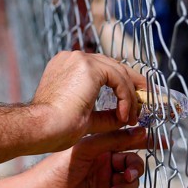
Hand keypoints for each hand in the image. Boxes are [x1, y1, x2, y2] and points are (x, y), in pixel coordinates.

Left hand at [26, 127, 149, 187]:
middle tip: (125, 175)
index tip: (164, 143)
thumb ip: (115, 139)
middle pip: (134, 165)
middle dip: (134, 170)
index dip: (147, 142)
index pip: (129, 142)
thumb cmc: (58, 169)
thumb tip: (141, 131)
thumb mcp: (88, 148)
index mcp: (101, 148)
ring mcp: (105, 183)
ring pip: (131, 184)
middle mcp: (105, 164)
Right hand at [30, 51, 146, 150]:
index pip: (102, 69)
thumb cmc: (55, 129)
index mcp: (67, 67)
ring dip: (130, 96)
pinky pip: (118, 79)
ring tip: (135, 116)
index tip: (136, 97)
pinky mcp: (88, 68)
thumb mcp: (87, 119)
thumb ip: (106, 114)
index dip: (122, 82)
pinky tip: (125, 115)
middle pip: (113, 66)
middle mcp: (73, 58)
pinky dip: (125, 97)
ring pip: (118, 72)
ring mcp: (80, 60)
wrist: (40, 128)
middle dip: (133, 83)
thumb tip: (126, 117)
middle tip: (148, 99)